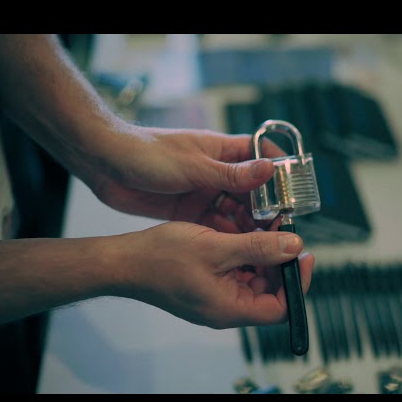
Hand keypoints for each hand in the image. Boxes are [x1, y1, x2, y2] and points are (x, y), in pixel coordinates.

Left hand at [78, 124, 285, 232]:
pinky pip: (216, 225)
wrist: (106, 165)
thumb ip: (231, 173)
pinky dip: (228, 236)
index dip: (280, 174)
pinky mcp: (190, 211)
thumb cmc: (148, 154)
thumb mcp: (194, 166)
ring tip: (264, 246)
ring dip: (248, 227)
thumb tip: (270, 170)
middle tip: (281, 231)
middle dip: (267, 210)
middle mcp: (217, 172)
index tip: (295, 195)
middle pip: (252, 192)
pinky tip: (239, 250)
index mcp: (222, 151)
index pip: (262, 157)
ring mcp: (204, 192)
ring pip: (235, 212)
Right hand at [114, 221, 314, 327]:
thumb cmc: (161, 258)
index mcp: (230, 308)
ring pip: (252, 277)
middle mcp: (225, 307)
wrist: (124, 261)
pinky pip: (234, 270)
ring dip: (261, 252)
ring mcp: (215, 296)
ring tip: (264, 224)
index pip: (280, 308)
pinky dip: (243, 251)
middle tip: (282, 230)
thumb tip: (293, 247)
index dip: (297, 283)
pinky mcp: (207, 284)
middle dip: (279, 260)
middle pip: (268, 290)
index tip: (304, 255)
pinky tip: (241, 229)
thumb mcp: (216, 247)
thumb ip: (258, 248)